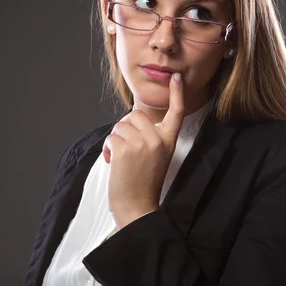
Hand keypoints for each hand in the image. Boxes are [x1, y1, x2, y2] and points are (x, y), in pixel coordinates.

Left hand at [102, 73, 184, 228]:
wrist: (137, 207)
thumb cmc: (143, 185)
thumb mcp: (156, 158)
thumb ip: (149, 138)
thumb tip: (129, 121)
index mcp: (168, 141)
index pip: (176, 113)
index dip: (177, 94)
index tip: (176, 78)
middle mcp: (158, 139)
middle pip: (135, 115)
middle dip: (126, 127)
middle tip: (127, 147)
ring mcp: (142, 143)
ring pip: (120, 125)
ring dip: (116, 139)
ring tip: (121, 158)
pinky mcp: (126, 148)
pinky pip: (111, 136)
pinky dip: (108, 148)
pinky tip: (114, 162)